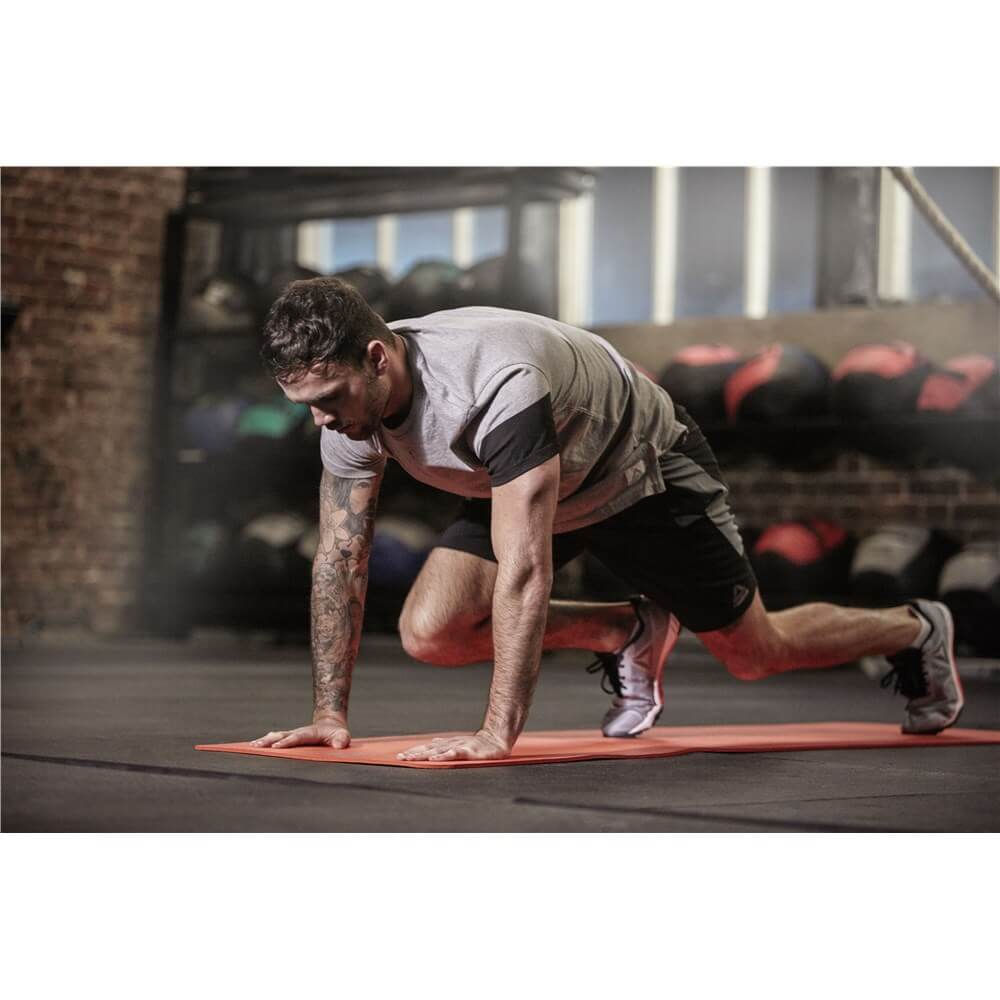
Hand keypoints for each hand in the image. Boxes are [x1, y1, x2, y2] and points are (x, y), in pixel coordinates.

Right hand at [251, 716, 350, 749]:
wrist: (330, 725)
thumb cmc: (337, 734)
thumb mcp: (343, 736)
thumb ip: (341, 739)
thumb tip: (338, 745)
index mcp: (309, 733)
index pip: (297, 738)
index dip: (287, 742)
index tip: (276, 747)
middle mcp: (298, 733)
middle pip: (282, 736)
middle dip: (269, 741)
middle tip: (257, 746)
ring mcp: (292, 735)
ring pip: (275, 737)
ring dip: (264, 741)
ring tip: (251, 746)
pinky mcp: (288, 739)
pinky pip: (274, 740)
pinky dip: (264, 743)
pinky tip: (253, 747)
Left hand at [397, 730, 511, 761]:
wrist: (496, 739)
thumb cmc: (477, 744)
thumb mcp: (459, 744)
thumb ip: (445, 744)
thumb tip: (432, 742)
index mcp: (447, 744)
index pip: (427, 747)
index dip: (414, 751)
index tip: (400, 756)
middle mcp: (450, 744)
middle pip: (428, 749)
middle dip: (414, 753)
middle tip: (400, 757)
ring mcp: (459, 746)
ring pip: (438, 751)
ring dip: (423, 754)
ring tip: (411, 758)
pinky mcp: (469, 750)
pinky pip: (454, 753)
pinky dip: (443, 756)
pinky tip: (435, 759)